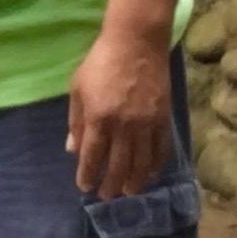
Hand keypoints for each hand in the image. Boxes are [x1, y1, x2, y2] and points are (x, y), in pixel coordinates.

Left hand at [65, 27, 173, 202]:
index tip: (85, 187)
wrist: (136, 42)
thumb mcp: (78, 88)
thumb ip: (76, 122)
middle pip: (118, 166)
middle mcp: (123, 126)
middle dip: (111, 185)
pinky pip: (161, 150)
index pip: (92, 157)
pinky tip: (150, 174)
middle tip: (107, 195)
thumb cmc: (101, 62)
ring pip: (142, 164)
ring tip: (128, 192)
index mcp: (98, 118)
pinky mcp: (163, 119)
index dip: (88, 176)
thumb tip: (73, 150)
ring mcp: (146, 124)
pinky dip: (155, 166)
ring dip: (134, 182)